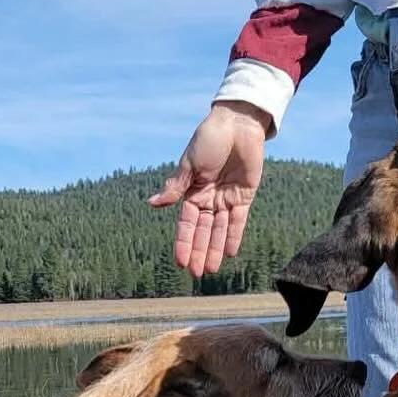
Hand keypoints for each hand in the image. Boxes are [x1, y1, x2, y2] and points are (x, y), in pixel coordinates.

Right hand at [150, 101, 270, 277]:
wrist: (237, 123)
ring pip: (220, 230)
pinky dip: (234, 236)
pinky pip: (239, 221)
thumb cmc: (210, 138)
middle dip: (199, 252)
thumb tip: (153, 204)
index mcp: (192, 192)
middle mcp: (208, 199)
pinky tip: (231, 254)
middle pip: (203, 231)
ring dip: (215, 249)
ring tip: (212, 269)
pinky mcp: (244, 196)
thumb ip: (175, 187)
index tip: (180, 261)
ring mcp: (226, 199)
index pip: (186, 224)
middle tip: (196, 274)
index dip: (183, 242)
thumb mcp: (189, 164)